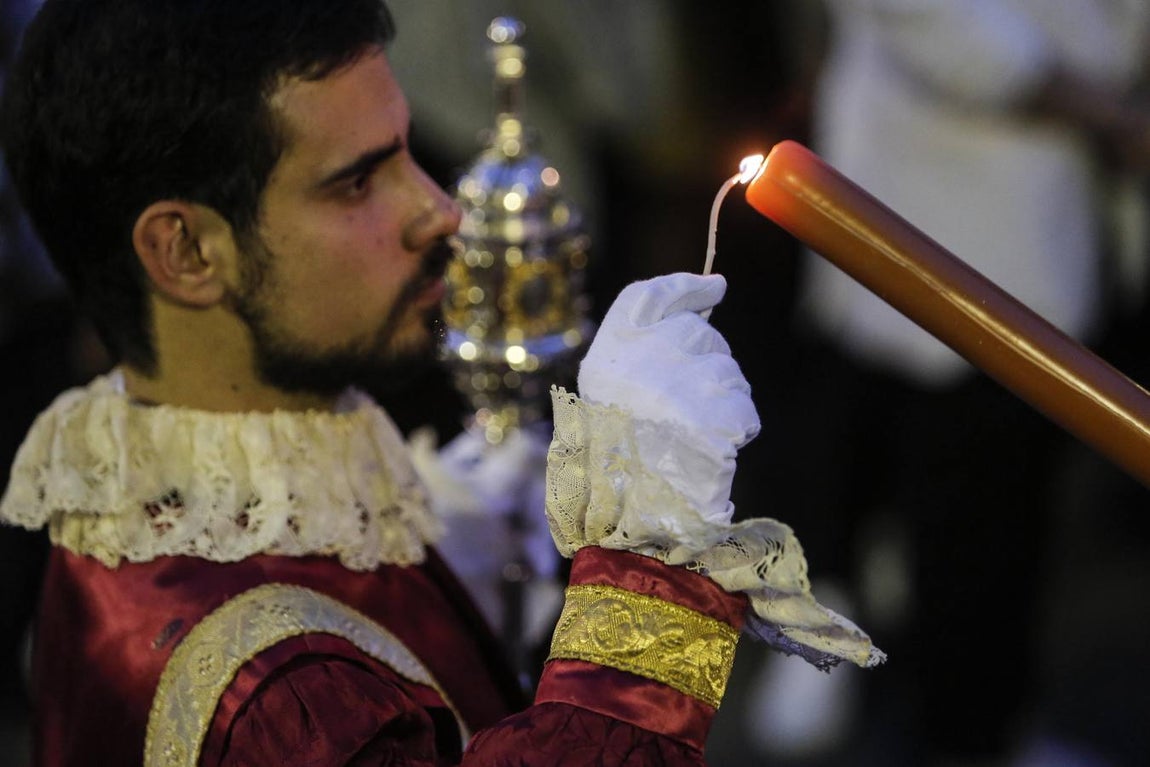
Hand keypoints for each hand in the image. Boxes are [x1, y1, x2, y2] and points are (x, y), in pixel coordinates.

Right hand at [577, 273, 759, 522]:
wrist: (630, 518)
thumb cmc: (616, 455)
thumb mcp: (608, 391)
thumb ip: (646, 341)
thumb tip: (715, 289)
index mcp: (610, 353)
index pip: (652, 296)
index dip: (686, 288)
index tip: (714, 288)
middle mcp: (648, 358)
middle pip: (699, 334)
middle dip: (700, 363)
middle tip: (675, 408)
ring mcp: (688, 387)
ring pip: (726, 373)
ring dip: (717, 400)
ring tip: (685, 436)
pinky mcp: (722, 418)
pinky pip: (742, 411)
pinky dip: (733, 431)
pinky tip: (707, 452)